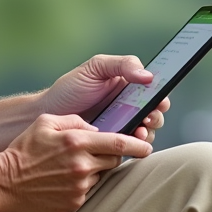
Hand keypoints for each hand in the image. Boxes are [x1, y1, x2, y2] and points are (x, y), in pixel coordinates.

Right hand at [0, 113, 149, 211]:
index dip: (138, 144)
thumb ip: (75, 121)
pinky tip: (61, 180)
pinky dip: (81, 184)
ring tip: (67, 167)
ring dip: (93, 169)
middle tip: (94, 152)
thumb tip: (95, 128)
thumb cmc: (23, 149)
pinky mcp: (75, 202)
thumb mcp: (46, 123)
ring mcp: (80, 186)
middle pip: (113, 159)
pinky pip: (88, 190)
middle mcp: (82, 165)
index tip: (147, 146)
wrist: (4, 181)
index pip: (119, 142)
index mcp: (77, 142)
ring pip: (100, 175)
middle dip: (110, 154)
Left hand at [38, 54, 170, 142]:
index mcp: (129, 86)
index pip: (155, 91)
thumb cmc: (71, 88)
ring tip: (138, 131)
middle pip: (155, 113)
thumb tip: (148, 76)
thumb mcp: (96, 68)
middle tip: (148, 117)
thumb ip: (122, 65)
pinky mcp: (114, 143)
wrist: (49, 113)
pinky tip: (129, 142)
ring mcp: (123, 126)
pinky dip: (135, 146)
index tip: (159, 100)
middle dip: (156, 116)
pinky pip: (131, 147)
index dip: (161, 95)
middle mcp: (130, 106)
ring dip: (148, 132)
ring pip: (147, 131)